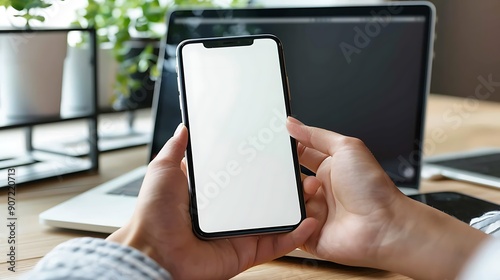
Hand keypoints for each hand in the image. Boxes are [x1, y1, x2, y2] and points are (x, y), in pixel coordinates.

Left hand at [107, 124, 316, 279]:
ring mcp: (239, 232)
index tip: (277, 151)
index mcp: (212, 193)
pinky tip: (309, 221)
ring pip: (276, 219)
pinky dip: (295, 235)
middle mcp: (228, 212)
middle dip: (285, 184)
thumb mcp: (163, 171)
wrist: (154, 253)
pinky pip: (276, 244)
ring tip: (312, 191)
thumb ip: (176, 149)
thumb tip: (184, 128)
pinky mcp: (246, 252)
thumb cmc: (154, 215)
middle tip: (300, 170)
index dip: (260, 164)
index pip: (242, 175)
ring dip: (297, 206)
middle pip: (264, 196)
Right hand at [287, 117, 487, 278]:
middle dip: (286, 173)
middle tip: (286, 168)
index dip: (288, 150)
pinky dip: (292, 217)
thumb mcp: (347, 148)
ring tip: (312, 190)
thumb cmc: (373, 188)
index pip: (301, 155)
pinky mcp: (308, 233)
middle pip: (291, 178)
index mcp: (330, 168)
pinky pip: (288, 224)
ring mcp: (315, 212)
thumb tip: (293, 124)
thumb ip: (317, 135)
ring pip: (287, 200)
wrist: (383, 226)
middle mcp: (321, 190)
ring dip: (295, 193)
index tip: (276, 143)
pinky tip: (308, 211)